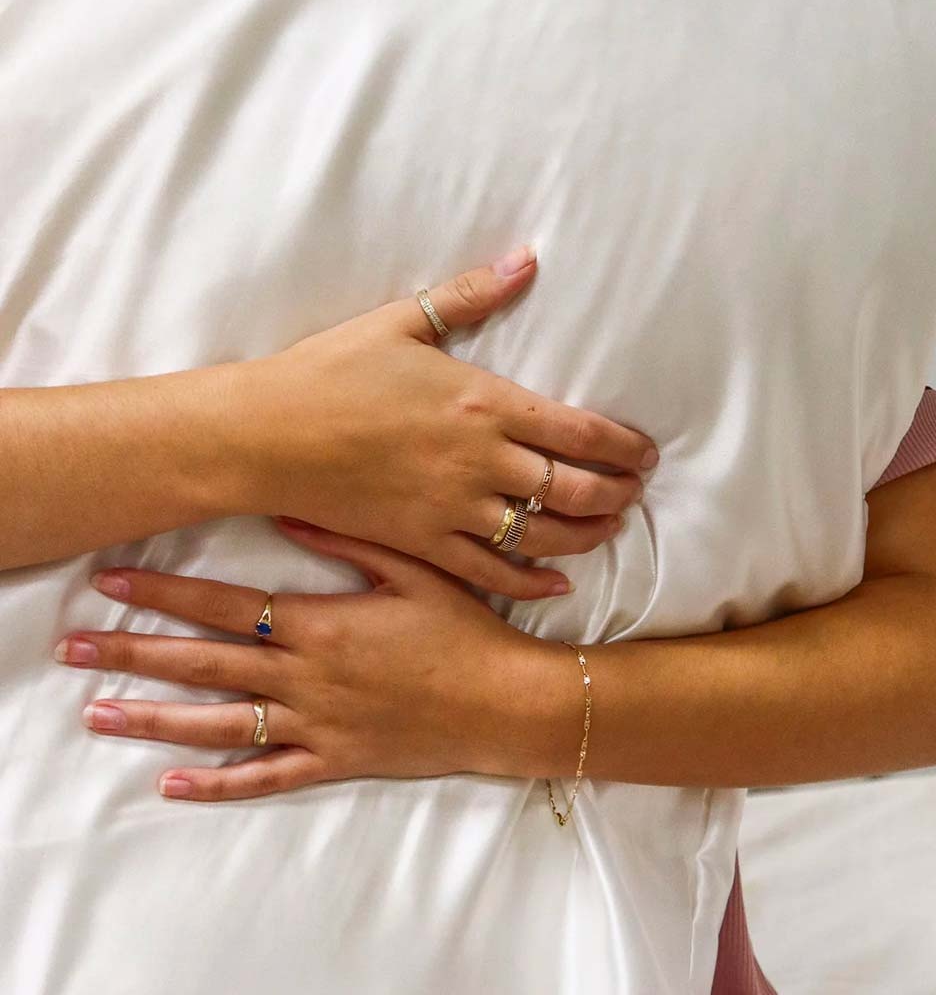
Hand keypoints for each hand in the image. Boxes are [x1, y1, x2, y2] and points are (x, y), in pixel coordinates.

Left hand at [54, 519, 571, 800]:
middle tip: (74, 648)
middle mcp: (305, 676)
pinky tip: (172, 784)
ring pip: (218, 723)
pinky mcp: (333, 761)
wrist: (505, 701)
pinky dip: (217, 783)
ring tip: (98, 714)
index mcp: (320, 624)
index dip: (165, 590)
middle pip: (204, 663)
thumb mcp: (415, 569)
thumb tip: (285, 508)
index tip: (111, 580)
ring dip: (153, 718)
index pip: (225, 604)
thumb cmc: (464, 628)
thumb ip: (348, 539)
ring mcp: (315, 724)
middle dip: (133, 652)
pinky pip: (265, 776)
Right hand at [229, 246, 656, 599]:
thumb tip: (527, 259)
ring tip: (609, 527)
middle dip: (617, 493)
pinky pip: (490, 572)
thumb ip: (472, 294)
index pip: (581, 432)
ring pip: (543, 535)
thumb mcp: (402, 322)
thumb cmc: (330, 372)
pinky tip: (557, 581)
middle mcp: (480, 461)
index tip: (645, 452)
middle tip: (635, 490)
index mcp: (483, 402)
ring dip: (587, 535)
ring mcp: (453, 508)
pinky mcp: (423, 542)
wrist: (265, 434)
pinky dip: (530, 580)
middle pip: (574, 489)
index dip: (625, 447)